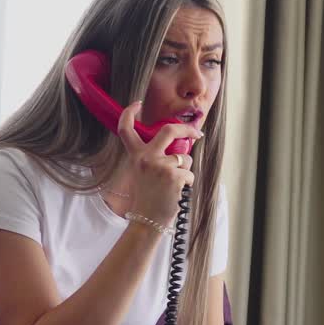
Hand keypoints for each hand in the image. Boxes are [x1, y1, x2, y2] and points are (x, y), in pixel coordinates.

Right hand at [116, 101, 201, 226]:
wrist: (147, 220)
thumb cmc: (147, 197)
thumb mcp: (142, 172)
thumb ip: (154, 156)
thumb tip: (181, 144)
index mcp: (135, 155)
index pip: (126, 129)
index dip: (129, 113)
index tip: (137, 104)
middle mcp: (146, 157)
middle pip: (169, 130)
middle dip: (187, 129)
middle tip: (196, 133)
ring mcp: (161, 166)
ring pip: (185, 158)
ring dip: (185, 169)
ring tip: (173, 185)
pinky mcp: (174, 176)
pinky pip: (189, 173)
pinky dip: (186, 183)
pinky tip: (175, 192)